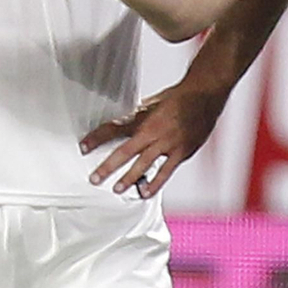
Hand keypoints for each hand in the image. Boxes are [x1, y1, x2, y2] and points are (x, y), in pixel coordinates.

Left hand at [80, 81, 226, 196]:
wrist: (204, 95)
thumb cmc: (178, 98)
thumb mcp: (152, 104)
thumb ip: (139, 118)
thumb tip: (125, 125)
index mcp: (143, 118)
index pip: (114, 128)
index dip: (97, 138)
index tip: (83, 147)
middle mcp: (153, 131)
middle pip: (125, 151)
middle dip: (108, 166)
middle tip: (95, 178)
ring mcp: (167, 143)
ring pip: (143, 164)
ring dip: (128, 178)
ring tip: (117, 189)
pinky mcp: (181, 152)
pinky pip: (166, 171)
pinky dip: (155, 183)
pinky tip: (145, 192)